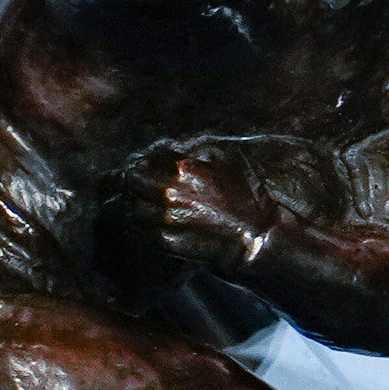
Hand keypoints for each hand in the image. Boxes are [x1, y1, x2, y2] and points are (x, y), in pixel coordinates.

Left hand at [135, 144, 279, 273]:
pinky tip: (152, 221)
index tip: (138, 167)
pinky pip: (143, 231)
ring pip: (133, 210)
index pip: (139, 167)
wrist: (257, 238)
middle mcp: (169, 196)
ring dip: (135, 204)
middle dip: (131, 184)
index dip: (136, 166)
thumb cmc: (247, 197)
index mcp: (181, 172)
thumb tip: (171, 146)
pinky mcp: (168, 243)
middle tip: (135, 184)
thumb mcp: (226, 159)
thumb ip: (194, 150)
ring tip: (143, 202)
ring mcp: (166, 221)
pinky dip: (143, 224)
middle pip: (131, 187)